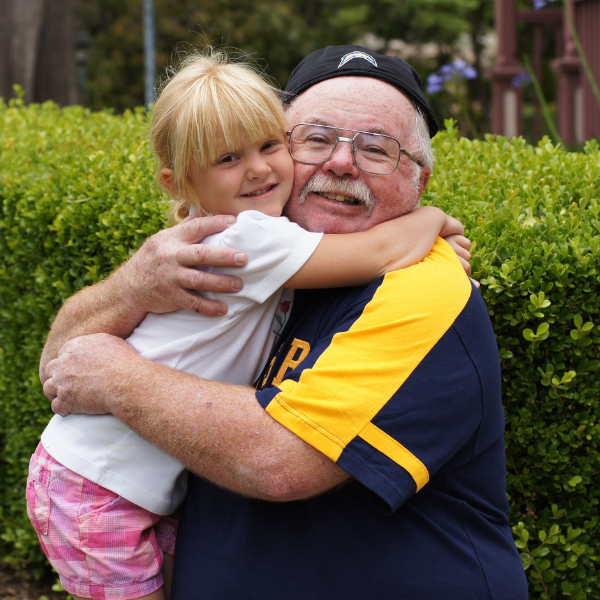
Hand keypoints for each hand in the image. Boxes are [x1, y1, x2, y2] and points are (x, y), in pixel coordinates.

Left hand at [44, 334, 137, 416]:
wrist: (125, 381)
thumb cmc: (123, 361)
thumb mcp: (109, 341)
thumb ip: (94, 343)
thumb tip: (94, 346)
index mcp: (73, 347)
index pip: (62, 355)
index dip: (68, 364)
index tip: (75, 370)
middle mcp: (63, 364)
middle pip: (51, 370)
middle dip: (57, 377)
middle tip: (67, 383)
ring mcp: (62, 383)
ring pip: (48, 388)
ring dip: (56, 393)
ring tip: (65, 397)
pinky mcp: (66, 401)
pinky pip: (56, 407)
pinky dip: (62, 409)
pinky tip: (70, 410)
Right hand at [116, 214, 247, 316]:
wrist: (128, 288)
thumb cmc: (153, 259)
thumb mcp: (162, 239)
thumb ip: (184, 228)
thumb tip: (203, 211)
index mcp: (171, 239)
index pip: (196, 227)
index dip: (216, 223)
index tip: (235, 222)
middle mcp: (171, 256)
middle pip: (201, 254)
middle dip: (224, 256)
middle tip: (243, 258)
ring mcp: (170, 277)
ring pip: (199, 280)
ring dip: (221, 283)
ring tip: (239, 285)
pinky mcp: (171, 296)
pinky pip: (193, 303)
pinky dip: (208, 307)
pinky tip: (222, 309)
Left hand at [443, 233, 479, 287]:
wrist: (429, 248)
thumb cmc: (440, 264)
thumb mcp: (449, 273)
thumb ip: (463, 280)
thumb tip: (478, 285)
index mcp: (442, 264)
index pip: (462, 272)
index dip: (464, 275)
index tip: (459, 274)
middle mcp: (446, 254)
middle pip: (466, 265)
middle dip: (465, 268)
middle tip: (457, 267)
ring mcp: (450, 244)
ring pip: (467, 255)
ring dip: (464, 257)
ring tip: (454, 257)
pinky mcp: (454, 236)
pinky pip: (467, 244)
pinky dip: (465, 247)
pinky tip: (457, 248)